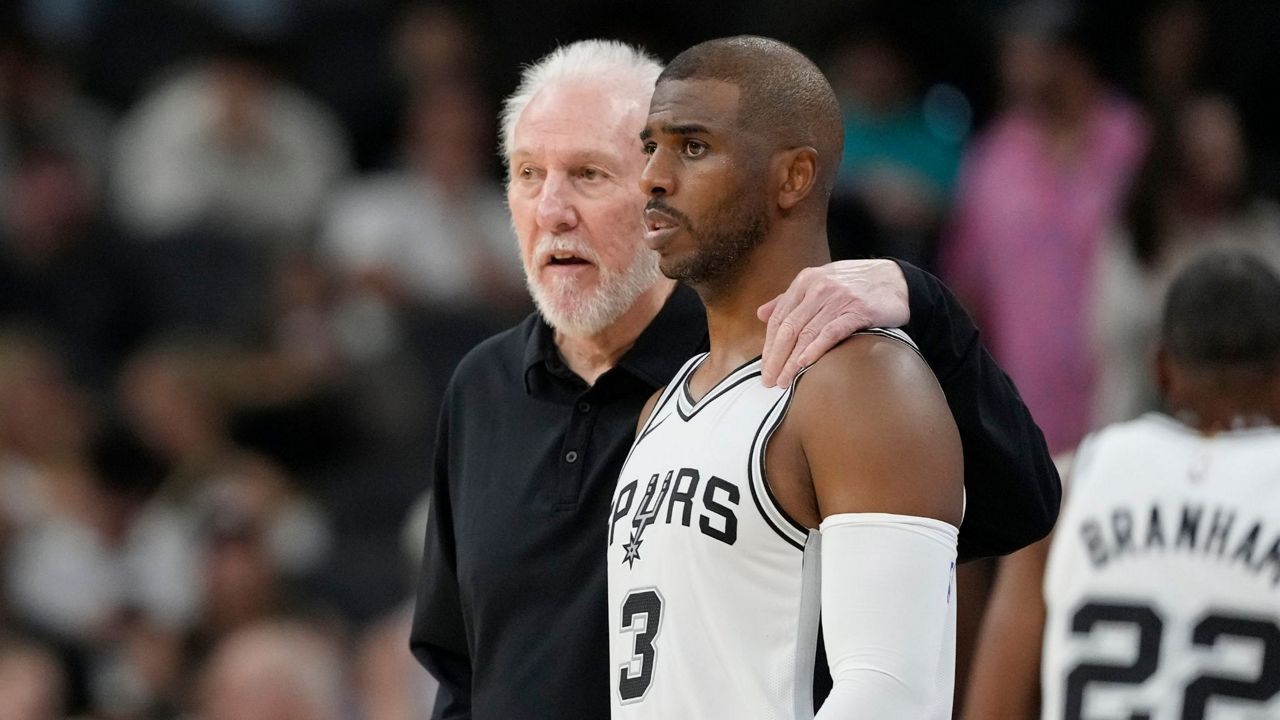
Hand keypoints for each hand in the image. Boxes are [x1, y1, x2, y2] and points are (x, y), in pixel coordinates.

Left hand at [758, 259, 909, 386]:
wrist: (898, 280)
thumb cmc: (857, 284)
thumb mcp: (820, 283)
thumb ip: (789, 299)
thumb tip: (761, 314)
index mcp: (806, 281)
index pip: (779, 318)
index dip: (769, 345)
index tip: (765, 367)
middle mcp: (818, 288)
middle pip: (788, 328)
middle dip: (776, 358)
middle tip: (769, 380)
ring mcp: (838, 298)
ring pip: (807, 333)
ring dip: (792, 361)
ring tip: (784, 381)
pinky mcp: (858, 311)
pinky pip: (831, 333)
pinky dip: (815, 350)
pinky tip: (805, 365)